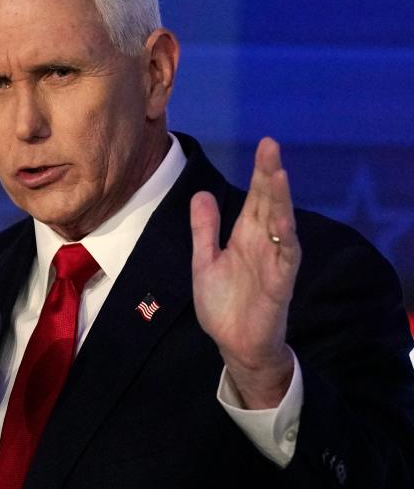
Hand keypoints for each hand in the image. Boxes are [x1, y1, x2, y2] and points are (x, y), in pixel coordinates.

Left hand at [190, 137, 300, 408]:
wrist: (235, 344)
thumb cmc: (224, 303)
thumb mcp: (205, 260)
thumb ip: (205, 229)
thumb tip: (202, 193)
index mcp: (246, 236)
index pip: (255, 197)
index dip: (260, 172)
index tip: (265, 144)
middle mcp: (264, 243)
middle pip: (269, 203)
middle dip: (270, 174)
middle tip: (270, 144)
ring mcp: (274, 261)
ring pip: (280, 223)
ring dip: (280, 199)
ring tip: (278, 172)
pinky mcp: (279, 282)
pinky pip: (285, 256)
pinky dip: (285, 236)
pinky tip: (283, 218)